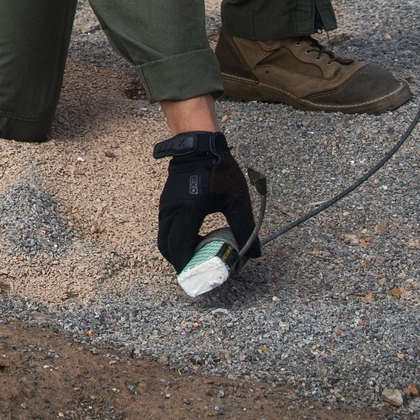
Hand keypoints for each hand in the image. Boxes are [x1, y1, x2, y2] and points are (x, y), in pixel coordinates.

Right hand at [154, 132, 260, 272]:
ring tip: (200, 251)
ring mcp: (166, 206)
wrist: (199, 145)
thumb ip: (244, 227)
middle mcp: (171, 211)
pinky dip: (176, 237)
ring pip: (164, 238)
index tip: (200, 275)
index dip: (187, 267)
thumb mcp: (236, 199)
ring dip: (178, 249)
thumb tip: (254, 252)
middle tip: (199, 266)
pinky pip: (166, 227)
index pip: (178, 250)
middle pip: (166, 248)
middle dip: (180, 262)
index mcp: (187, 212)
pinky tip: (196, 234)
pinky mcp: (166, 201)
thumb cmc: (218, 170)